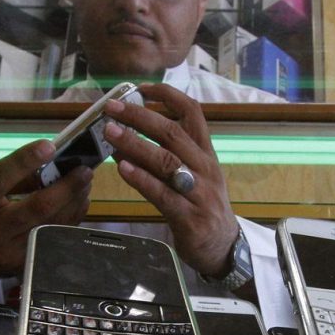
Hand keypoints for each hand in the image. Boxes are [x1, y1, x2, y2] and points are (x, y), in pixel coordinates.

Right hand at [0, 139, 92, 277]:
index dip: (24, 162)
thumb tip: (48, 162)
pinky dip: (72, 216)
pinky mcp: (26, 264)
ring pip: (53, 224)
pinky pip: (56, 237)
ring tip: (85, 181)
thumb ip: (8, 174)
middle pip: (37, 207)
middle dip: (66, 187)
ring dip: (75, 200)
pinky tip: (78, 201)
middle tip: (85, 170)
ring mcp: (10, 251)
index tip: (50, 146)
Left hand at [102, 83, 238, 276]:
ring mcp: (199, 192)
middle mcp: (204, 167)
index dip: (167, 96)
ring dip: (135, 144)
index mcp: (206, 153)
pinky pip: (162, 194)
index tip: (140, 87)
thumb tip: (129, 132)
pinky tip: (122, 168)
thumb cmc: (202, 205)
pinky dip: (141, 179)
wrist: (224, 246)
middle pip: (173, 132)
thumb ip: (170, 153)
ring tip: (110, 133)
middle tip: (112, 107)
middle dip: (140, 116)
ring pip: (166, 161)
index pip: (192, 113)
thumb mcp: (195, 173)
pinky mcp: (189, 217)